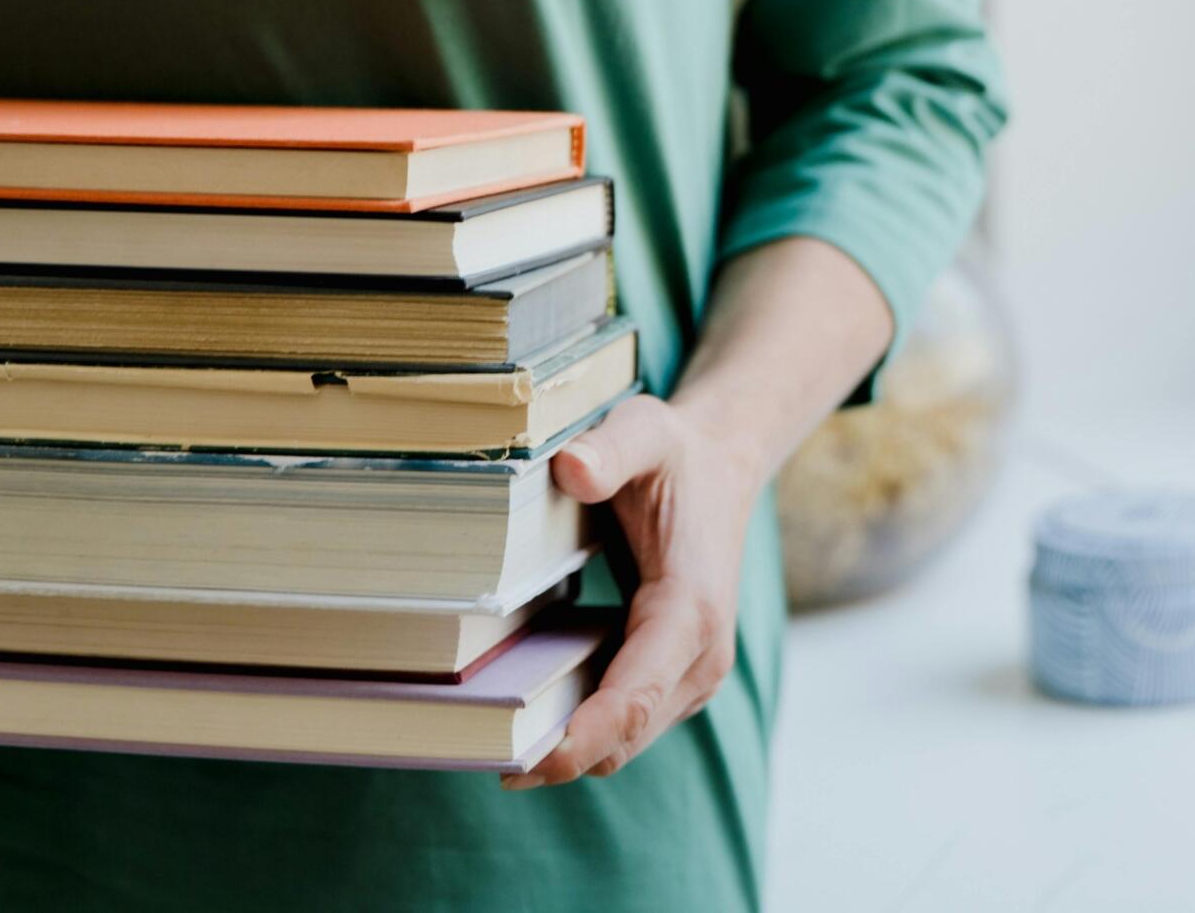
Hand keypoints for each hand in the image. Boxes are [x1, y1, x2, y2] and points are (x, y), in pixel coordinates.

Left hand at [502, 395, 761, 788]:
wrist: (721, 470)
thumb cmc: (676, 454)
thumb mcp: (644, 430)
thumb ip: (610, 449)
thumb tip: (572, 470)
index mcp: (692, 607)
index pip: (637, 695)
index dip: (583, 735)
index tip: (526, 764)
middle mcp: (702, 656)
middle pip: (625, 736)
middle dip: (557, 756)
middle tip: (473, 754)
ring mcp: (692, 675)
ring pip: (624, 742)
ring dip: (565, 750)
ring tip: (486, 744)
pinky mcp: (675, 679)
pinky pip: (625, 725)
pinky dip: (579, 731)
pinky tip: (521, 719)